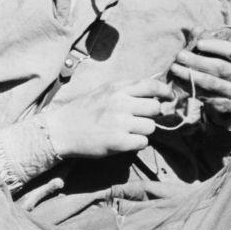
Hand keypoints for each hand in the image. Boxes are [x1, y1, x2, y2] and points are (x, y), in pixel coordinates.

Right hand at [45, 78, 174, 157]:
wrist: (61, 130)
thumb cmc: (84, 110)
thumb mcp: (104, 91)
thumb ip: (126, 89)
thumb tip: (154, 88)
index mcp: (117, 89)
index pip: (151, 86)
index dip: (164, 91)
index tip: (169, 97)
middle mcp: (120, 103)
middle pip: (155, 108)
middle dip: (150, 115)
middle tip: (139, 119)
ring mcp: (120, 123)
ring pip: (150, 127)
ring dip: (143, 131)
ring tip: (127, 131)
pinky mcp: (118, 142)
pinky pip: (143, 142)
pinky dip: (136, 143)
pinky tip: (124, 141)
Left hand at [169, 38, 230, 128]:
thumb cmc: (223, 69)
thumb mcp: (219, 54)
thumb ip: (208, 40)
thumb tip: (196, 29)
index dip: (214, 46)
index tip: (197, 43)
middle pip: (220, 67)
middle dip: (197, 61)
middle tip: (180, 55)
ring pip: (212, 83)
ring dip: (191, 75)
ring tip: (175, 68)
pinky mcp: (227, 106)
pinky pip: (206, 96)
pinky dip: (191, 88)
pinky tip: (179, 82)